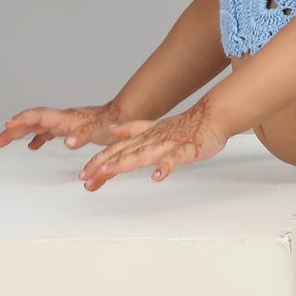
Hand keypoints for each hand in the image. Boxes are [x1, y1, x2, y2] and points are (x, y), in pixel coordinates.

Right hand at [0, 101, 128, 150]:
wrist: (126, 116)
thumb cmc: (113, 123)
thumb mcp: (98, 130)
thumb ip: (82, 135)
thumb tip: (67, 142)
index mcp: (65, 118)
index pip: (37, 116)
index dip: (21, 121)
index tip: (6, 127)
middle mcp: (62, 118)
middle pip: (31, 121)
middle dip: (12, 130)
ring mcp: (65, 123)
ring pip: (36, 126)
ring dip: (19, 133)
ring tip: (4, 141)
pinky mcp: (70, 128)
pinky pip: (47, 132)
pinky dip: (37, 138)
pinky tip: (32, 146)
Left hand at [78, 99, 229, 190]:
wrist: (211, 117)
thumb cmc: (186, 127)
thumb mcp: (153, 126)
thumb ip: (131, 129)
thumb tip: (111, 131)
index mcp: (143, 137)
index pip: (115, 150)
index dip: (98, 161)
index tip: (84, 175)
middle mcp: (151, 140)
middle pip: (122, 153)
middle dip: (103, 165)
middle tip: (86, 178)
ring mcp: (167, 145)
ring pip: (142, 154)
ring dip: (124, 162)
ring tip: (108, 171)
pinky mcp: (184, 150)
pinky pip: (174, 159)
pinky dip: (165, 167)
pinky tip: (157, 177)